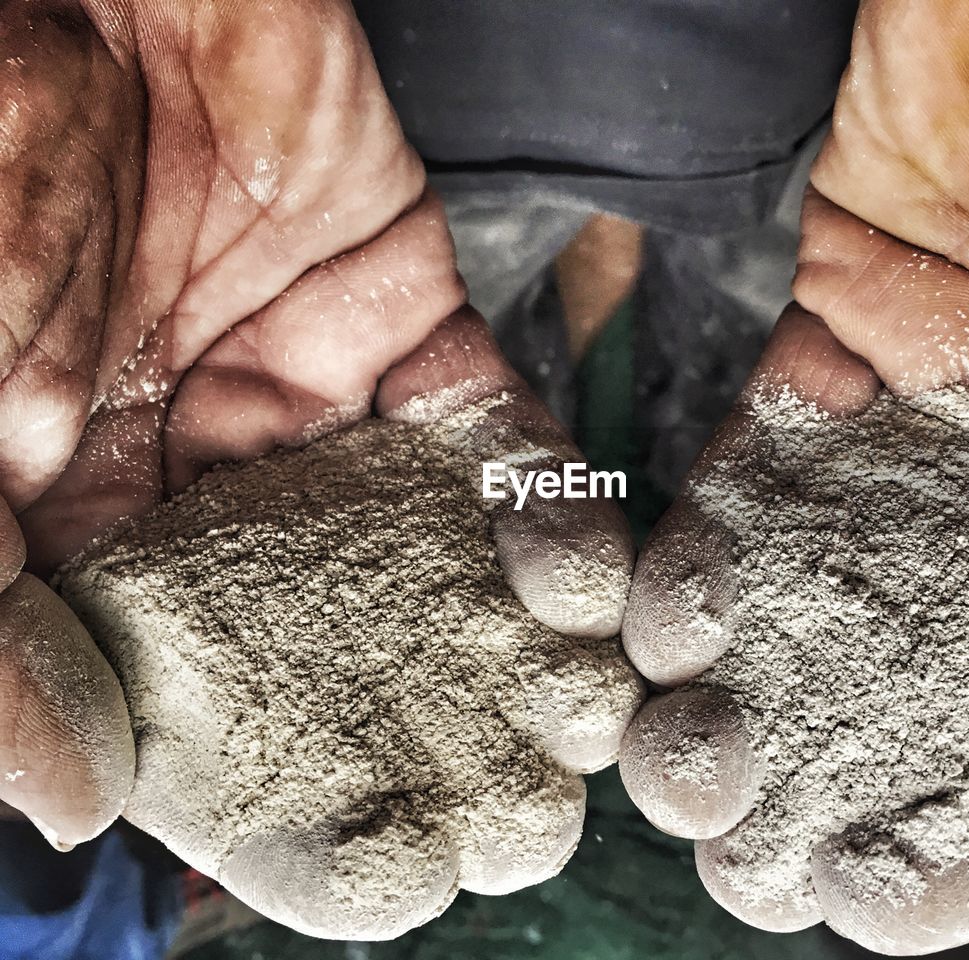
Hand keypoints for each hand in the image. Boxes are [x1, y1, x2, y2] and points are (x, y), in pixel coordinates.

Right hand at [0, 0, 631, 855]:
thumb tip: (70, 801)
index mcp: (72, 514)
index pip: (180, 687)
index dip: (272, 787)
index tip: (378, 873)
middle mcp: (200, 475)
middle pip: (327, 636)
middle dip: (424, 728)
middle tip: (522, 822)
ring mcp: (308, 396)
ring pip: (421, 545)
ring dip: (505, 634)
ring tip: (585, 723)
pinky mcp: (401, 316)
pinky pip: (481, 423)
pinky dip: (539, 495)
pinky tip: (591, 578)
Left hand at [620, 0, 968, 951]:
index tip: (910, 903)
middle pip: (958, 661)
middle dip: (862, 772)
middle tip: (770, 873)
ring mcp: (947, 403)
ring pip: (849, 576)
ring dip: (768, 684)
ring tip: (691, 784)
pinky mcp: (845, 323)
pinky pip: (773, 450)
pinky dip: (718, 538)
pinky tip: (664, 631)